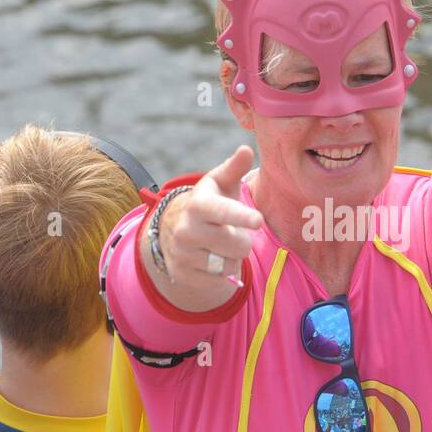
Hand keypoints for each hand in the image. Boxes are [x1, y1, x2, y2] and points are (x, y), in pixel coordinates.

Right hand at [155, 145, 262, 295]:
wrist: (172, 228)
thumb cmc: (209, 203)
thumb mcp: (220, 184)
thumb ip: (234, 168)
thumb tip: (246, 150)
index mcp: (198, 204)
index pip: (223, 211)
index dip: (241, 216)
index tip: (259, 220)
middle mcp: (186, 229)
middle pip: (238, 245)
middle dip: (243, 240)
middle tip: (231, 232)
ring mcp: (182, 254)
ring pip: (229, 265)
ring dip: (232, 258)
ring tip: (220, 245)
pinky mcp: (182, 274)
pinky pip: (219, 281)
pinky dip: (222, 273)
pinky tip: (211, 259)